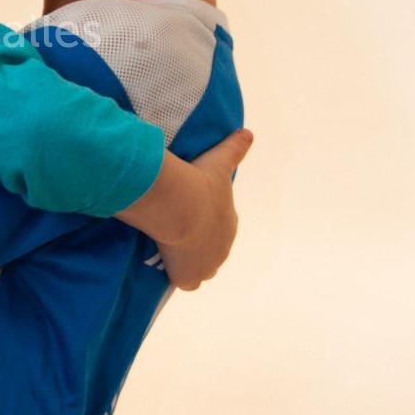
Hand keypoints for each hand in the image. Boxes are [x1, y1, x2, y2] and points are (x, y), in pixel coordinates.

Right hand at [157, 129, 251, 290]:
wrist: (182, 205)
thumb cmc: (200, 183)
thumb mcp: (220, 162)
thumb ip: (235, 149)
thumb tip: (249, 133)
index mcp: (229, 223)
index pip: (219, 227)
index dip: (204, 222)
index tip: (189, 214)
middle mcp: (223, 247)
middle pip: (210, 250)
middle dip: (197, 243)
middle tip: (175, 229)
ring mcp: (208, 265)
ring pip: (200, 268)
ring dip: (188, 260)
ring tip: (168, 247)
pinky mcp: (189, 277)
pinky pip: (185, 281)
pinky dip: (178, 275)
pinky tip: (165, 264)